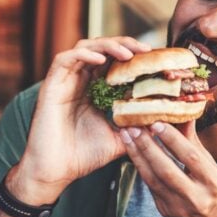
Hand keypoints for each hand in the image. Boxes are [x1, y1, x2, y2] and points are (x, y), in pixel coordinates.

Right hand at [11, 37, 150, 203]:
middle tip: (146, 50)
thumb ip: (139, 129)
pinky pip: (64, 60)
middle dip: (125, 45)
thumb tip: (165, 122)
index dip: (134, 56)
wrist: (55, 172)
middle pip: (102, 49)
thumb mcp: (120, 139)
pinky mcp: (51, 86)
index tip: (155, 59)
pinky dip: (83, 54)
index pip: (115, 62)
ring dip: (107, 46)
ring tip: (128, 54)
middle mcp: (80, 82)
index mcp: (95, 90)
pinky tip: (100, 59)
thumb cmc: (83, 156)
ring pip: (85, 48)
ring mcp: (65, 82)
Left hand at [119, 121, 216, 216]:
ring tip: (127, 136)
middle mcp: (196, 197)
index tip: (157, 123)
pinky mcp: (165, 211)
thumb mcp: (209, 164)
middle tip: (134, 128)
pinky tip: (133, 151)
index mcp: (212, 182)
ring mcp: (178, 207)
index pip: (190, 157)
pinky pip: (149, 186)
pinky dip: (140, 167)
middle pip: (167, 170)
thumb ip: (192, 141)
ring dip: (138, 156)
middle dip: (148, 147)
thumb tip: (183, 111)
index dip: (173, 139)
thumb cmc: (212, 185)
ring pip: (153, 179)